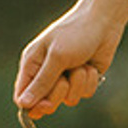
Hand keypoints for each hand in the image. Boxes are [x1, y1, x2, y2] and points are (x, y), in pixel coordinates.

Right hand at [14, 2, 122, 117]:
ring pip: (68, 99)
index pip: (22, 96)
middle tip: (64, 80)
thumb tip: (23, 104)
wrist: (105, 21)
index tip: (46, 105)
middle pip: (45, 103)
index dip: (32, 106)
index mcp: (32, 64)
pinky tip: (91, 66)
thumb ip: (41, 82)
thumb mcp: (57, 57)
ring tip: (81, 64)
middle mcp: (46, 73)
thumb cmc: (76, 33)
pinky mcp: (83, 79)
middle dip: (59, 93)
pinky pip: (84, 93)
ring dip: (78, 84)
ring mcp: (66, 77)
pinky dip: (89, 81)